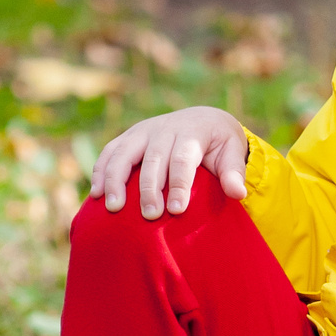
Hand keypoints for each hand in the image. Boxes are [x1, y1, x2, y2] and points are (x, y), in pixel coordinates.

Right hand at [90, 106, 248, 218]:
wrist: (204, 119)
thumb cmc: (219, 144)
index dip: (179, 184)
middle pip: (153, 159)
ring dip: (116, 179)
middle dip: (149, 188)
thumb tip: (238, 193)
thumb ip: (234, 172)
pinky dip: (101, 171)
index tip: (177, 210)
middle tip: (150, 216)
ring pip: (124, 152)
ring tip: (113, 207)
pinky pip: (111, 152)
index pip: (183, 158)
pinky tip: (96, 194)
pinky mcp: (129, 137)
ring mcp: (143, 131)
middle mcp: (165, 127)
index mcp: (192, 131)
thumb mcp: (232, 153)